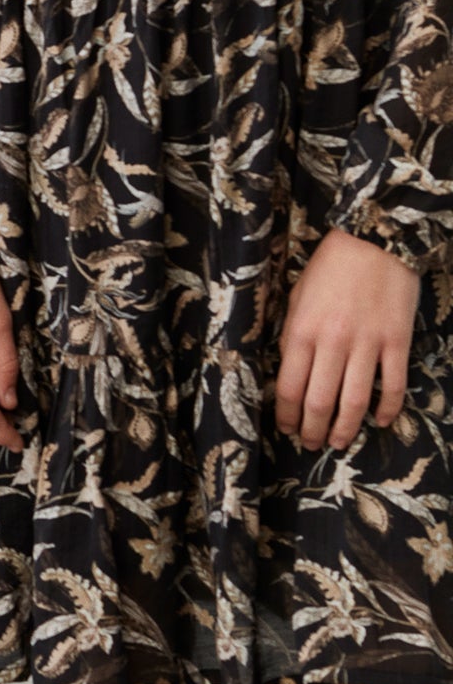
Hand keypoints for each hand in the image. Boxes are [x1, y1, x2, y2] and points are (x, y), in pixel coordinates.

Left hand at [275, 226, 417, 451]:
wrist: (374, 239)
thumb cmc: (329, 268)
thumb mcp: (297, 298)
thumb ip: (293, 335)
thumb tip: (290, 372)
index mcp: (302, 332)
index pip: (288, 388)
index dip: (286, 415)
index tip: (286, 428)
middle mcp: (332, 343)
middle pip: (319, 403)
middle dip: (313, 431)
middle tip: (311, 444)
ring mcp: (367, 344)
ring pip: (354, 402)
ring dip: (346, 429)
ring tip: (340, 442)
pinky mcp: (396, 342)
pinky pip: (392, 386)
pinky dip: (387, 409)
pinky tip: (380, 421)